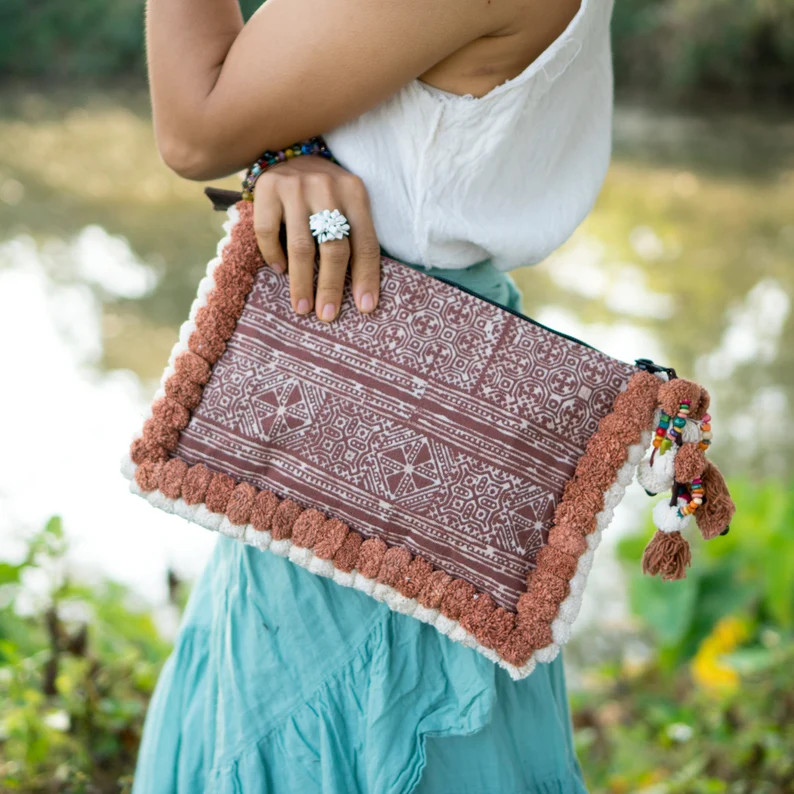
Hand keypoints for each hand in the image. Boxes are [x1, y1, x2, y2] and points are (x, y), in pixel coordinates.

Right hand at [252, 154, 380, 321]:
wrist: (286, 150)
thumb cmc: (323, 192)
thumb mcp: (346, 203)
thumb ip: (353, 235)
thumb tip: (360, 292)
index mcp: (355, 192)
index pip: (365, 243)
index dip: (366, 278)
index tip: (365, 308)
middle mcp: (327, 186)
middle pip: (334, 247)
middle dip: (331, 286)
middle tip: (327, 315)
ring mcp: (295, 185)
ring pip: (301, 246)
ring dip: (302, 282)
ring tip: (303, 307)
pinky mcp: (267, 187)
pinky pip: (268, 232)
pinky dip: (274, 255)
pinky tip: (280, 270)